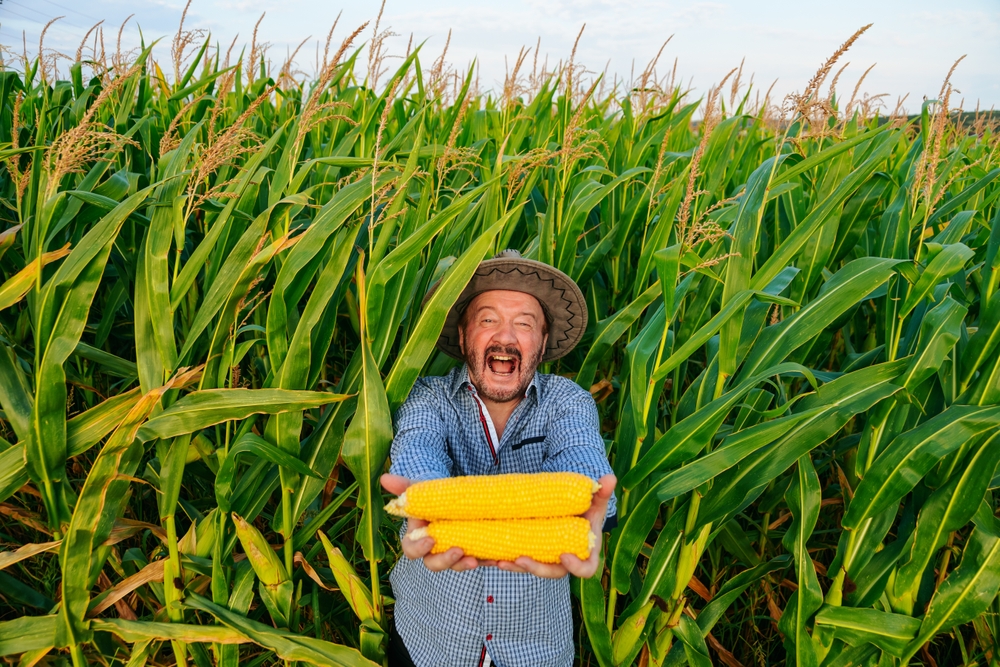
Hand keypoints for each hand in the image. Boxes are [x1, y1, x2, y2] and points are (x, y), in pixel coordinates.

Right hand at [380, 474, 489, 572]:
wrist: (454, 497)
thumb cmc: (432, 495)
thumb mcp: (421, 488)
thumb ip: (404, 486)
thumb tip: (383, 477)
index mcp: (418, 537)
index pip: (411, 550)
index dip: (419, 548)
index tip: (430, 539)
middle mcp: (435, 550)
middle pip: (434, 564)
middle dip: (446, 560)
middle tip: (459, 551)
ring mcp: (455, 552)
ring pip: (458, 565)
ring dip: (466, 564)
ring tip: (477, 559)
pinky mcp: (474, 551)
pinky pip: (480, 560)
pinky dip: (488, 560)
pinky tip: (499, 557)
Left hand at [498, 473, 616, 578]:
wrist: (572, 511)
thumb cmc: (587, 509)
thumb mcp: (595, 501)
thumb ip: (602, 492)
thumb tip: (610, 478)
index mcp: (586, 552)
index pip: (586, 569)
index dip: (576, 567)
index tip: (564, 555)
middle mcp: (566, 561)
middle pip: (554, 572)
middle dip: (536, 568)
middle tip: (520, 559)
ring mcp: (548, 559)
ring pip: (533, 569)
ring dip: (515, 567)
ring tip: (499, 561)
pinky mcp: (533, 555)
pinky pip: (520, 561)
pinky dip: (506, 560)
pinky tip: (491, 557)